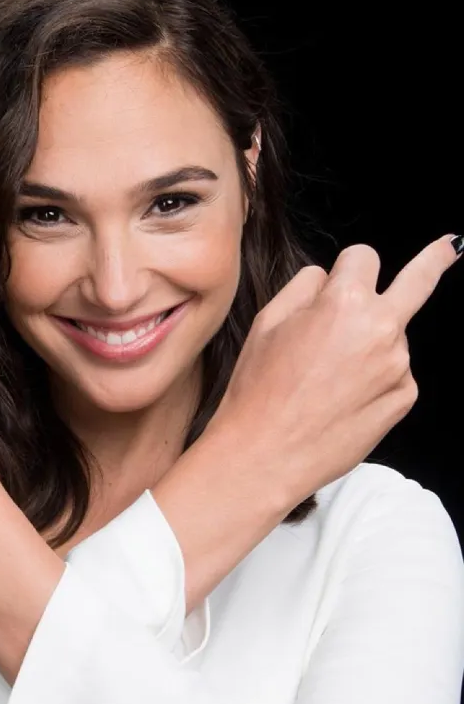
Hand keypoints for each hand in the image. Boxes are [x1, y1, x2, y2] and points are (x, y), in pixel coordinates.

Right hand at [212, 233, 460, 508]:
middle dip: (436, 259)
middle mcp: (381, 329)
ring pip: (391, 335)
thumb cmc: (259, 391)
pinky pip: (394, 372)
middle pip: (419, 280)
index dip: (345, 268)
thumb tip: (329, 277)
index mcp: (345, 302)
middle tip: (451, 247)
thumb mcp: (267, 322)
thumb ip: (305, 286)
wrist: (266, 456)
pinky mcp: (403, 398)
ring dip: (370, 343)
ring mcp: (398, 366)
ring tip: (327, 380)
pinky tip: (342, 400)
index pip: (363, 257)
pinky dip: (375, 378)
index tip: (343, 275)